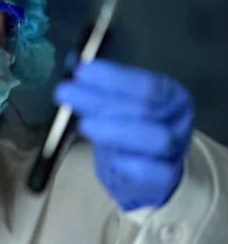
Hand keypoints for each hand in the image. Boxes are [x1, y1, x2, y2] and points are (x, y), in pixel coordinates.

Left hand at [55, 59, 194, 210]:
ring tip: (84, 125)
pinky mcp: (168, 178)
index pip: (144, 83)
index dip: (112, 78)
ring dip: (116, 130)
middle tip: (66, 94)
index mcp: (169, 95)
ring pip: (155, 138)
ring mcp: (176, 149)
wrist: (145, 175)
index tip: (80, 72)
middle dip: (101, 100)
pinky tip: (112, 160)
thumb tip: (73, 64)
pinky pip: (155, 172)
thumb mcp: (115, 106)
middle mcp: (177, 119)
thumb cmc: (128, 132)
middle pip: (143, 108)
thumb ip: (98, 88)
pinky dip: (132, 165)